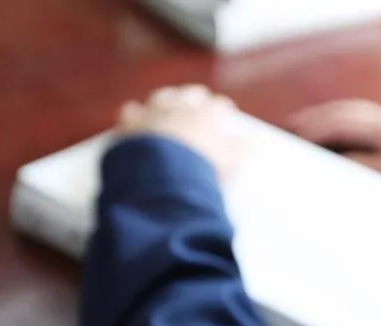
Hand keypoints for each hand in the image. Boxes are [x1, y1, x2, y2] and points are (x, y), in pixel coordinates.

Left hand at [116, 84, 242, 179]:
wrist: (165, 176)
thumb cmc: (203, 169)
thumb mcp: (230, 164)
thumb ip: (240, 150)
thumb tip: (248, 143)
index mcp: (208, 114)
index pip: (219, 105)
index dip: (223, 109)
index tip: (225, 112)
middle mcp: (181, 106)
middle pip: (192, 94)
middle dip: (197, 98)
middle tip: (199, 106)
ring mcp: (156, 111)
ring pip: (162, 97)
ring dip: (167, 101)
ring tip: (168, 109)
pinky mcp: (132, 122)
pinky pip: (132, 111)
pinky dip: (136, 116)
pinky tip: (137, 122)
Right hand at [287, 99, 380, 187]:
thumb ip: (362, 165)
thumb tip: (336, 162)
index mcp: (374, 128)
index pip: (334, 126)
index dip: (312, 132)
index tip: (294, 140)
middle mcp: (375, 115)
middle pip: (335, 113)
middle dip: (311, 120)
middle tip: (288, 128)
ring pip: (343, 109)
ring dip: (321, 114)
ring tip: (302, 122)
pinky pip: (352, 110)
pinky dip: (335, 113)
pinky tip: (330, 119)